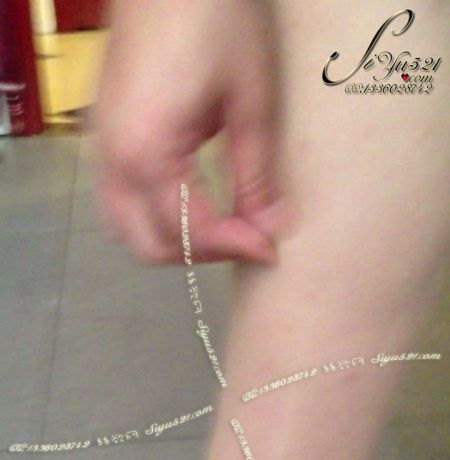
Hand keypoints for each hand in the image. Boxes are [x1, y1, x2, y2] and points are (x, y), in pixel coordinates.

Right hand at [91, 0, 283, 264]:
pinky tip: (187, 199)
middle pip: (149, 245)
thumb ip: (256, 175)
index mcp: (149, 153)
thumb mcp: (250, 101)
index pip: (191, 231)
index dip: (236, 246)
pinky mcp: (105, 134)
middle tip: (245, 238)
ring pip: (126, 228)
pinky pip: (119, 200)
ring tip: (219, 225)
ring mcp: (103, 147)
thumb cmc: (217, 19)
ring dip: (171, 240)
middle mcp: (116, 161)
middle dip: (199, 254)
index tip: (271, 249)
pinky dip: (151, 216)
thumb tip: (271, 227)